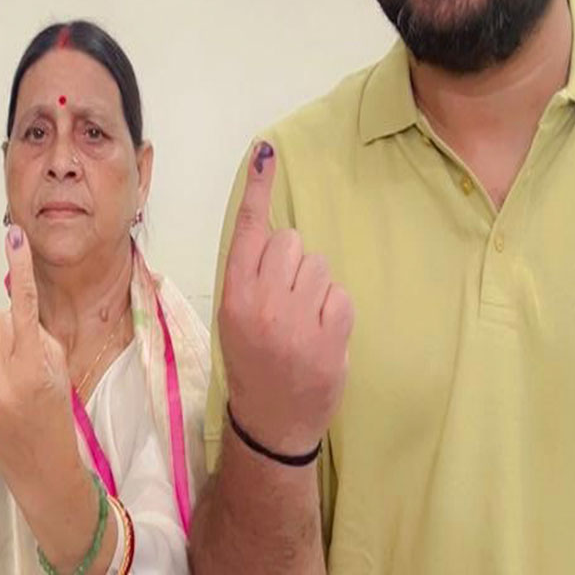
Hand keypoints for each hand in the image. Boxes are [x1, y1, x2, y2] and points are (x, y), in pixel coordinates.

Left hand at [0, 226, 81, 502]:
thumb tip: (11, 311)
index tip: (14, 235)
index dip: (20, 269)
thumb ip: (38, 337)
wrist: (43, 474)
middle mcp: (2, 383)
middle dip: (14, 331)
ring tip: (14, 385)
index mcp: (34, 371)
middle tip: (29, 363)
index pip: (24, 307)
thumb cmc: (60, 416)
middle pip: (0, 321)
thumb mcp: (61, 372)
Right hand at [217, 141, 352, 456]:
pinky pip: (340, 294)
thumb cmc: (253, 363)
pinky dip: (334, 310)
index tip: (265, 152)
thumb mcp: (234, 319)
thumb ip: (251, 276)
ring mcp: (298, 321)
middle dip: (293, 262)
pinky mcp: (331, 336)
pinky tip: (321, 334)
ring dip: (315, 287)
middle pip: (291, 241)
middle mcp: (263, 303)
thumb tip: (277, 231)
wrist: (272, 421)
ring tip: (303, 321)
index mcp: (234, 296)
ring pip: (319, 265)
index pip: (248, 231)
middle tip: (286, 299)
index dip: (257, 190)